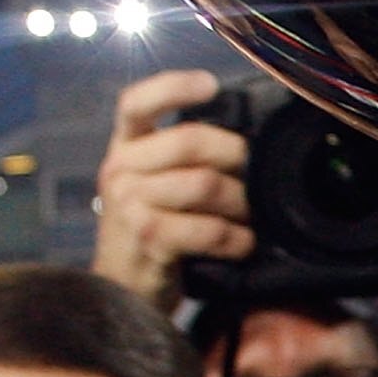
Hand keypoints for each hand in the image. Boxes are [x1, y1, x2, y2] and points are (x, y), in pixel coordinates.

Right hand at [91, 68, 252, 311]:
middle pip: (190, 140)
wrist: (122, 292)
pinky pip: (209, 228)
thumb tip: (242, 138)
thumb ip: (180, 160)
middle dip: (236, 156)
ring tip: (250, 220)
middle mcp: (120, 168)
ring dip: (242, 204)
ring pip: (205, 184)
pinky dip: (236, 239)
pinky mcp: (148, 237)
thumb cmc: (153, 236)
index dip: (173, 87)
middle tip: (257, 178)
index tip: (211, 84)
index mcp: (124, 148)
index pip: (137, 102)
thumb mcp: (154, 188)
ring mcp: (129, 203)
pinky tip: (242, 245)